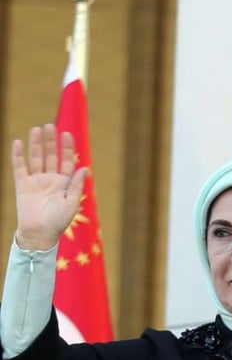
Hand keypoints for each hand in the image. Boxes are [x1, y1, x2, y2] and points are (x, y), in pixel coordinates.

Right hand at [10, 124, 87, 250]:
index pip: (66, 160)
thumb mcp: (72, 202)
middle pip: (50, 155)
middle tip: (50, 125)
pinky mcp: (22, 185)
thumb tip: (85, 168)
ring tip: (37, 129)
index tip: (67, 134)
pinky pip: (20, 167)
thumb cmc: (58, 221)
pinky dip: (18, 155)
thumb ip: (77, 184)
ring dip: (36, 144)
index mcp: (65, 182)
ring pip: (36, 158)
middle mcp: (50, 179)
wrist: (40, 234)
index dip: (67, 148)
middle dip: (51, 141)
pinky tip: (18, 142)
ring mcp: (36, 181)